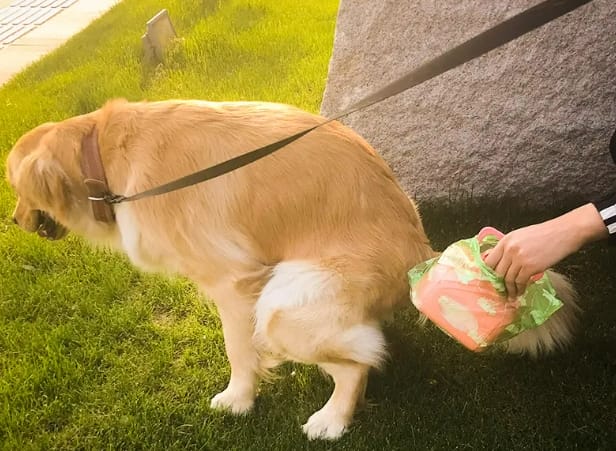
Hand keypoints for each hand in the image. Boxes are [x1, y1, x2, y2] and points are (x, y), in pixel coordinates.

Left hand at [484, 203, 607, 297]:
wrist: (564, 232)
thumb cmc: (545, 234)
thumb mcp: (521, 236)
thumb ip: (509, 248)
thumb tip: (500, 262)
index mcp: (505, 241)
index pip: (489, 260)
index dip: (489, 273)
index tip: (491, 281)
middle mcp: (509, 249)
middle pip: (497, 272)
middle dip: (498, 284)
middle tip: (500, 291)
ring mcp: (519, 258)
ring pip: (508, 279)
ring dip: (509, 290)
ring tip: (511, 295)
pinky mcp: (530, 266)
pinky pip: (520, 282)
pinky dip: (520, 289)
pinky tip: (520, 292)